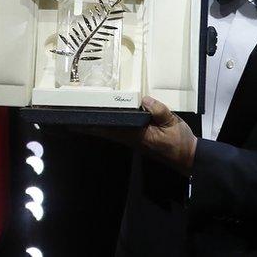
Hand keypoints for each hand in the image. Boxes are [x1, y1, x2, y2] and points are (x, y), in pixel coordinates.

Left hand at [76, 96, 197, 174]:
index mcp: (138, 135)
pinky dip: (106, 128)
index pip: (111, 129)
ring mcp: (133, 140)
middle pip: (105, 132)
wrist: (187, 157)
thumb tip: (145, 100)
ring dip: (95, 127)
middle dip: (88, 126)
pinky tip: (102, 123)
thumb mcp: (173, 123)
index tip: (76, 121)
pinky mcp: (137, 140)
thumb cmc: (180, 141)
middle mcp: (132, 139)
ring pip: (110, 133)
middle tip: (69, 120)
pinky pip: (117, 133)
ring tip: (81, 120)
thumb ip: (159, 111)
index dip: (93, 125)